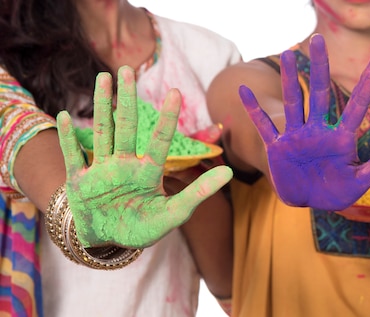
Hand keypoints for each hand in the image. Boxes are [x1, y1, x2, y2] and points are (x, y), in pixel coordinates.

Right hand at [56, 66, 232, 247]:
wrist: (109, 241)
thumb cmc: (143, 227)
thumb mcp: (174, 214)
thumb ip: (199, 193)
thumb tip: (230, 172)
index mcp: (148, 172)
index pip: (160, 141)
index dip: (167, 118)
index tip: (176, 92)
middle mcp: (125, 164)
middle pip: (126, 127)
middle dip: (126, 99)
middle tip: (127, 69)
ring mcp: (101, 170)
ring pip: (102, 132)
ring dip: (101, 106)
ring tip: (104, 78)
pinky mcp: (79, 181)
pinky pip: (72, 156)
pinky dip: (67, 139)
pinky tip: (65, 116)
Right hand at [238, 34, 369, 210]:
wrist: (309, 201)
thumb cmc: (337, 191)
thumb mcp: (362, 180)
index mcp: (342, 138)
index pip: (357, 105)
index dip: (368, 83)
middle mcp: (318, 131)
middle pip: (319, 94)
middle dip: (320, 68)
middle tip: (318, 40)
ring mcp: (296, 137)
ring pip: (292, 102)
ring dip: (289, 80)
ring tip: (287, 54)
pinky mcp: (277, 148)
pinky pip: (264, 126)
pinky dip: (254, 111)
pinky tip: (244, 92)